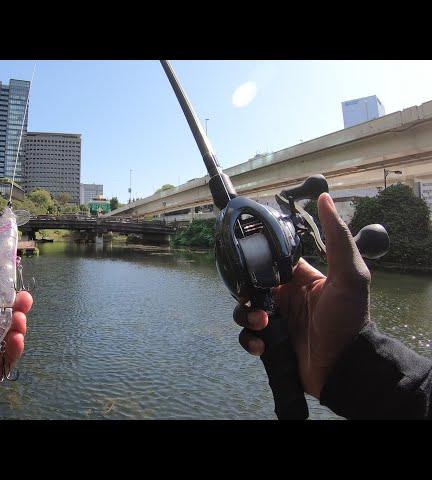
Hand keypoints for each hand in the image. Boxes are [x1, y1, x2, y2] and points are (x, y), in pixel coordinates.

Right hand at [233, 193, 370, 398]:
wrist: (345, 369)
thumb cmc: (349, 320)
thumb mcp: (349, 276)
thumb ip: (337, 238)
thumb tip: (324, 198)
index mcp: (301, 279)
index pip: (270, 262)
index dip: (255, 261)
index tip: (245, 263)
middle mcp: (286, 298)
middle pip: (251, 287)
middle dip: (246, 295)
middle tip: (255, 303)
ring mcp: (277, 321)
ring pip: (244, 311)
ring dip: (246, 318)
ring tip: (263, 325)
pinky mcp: (271, 343)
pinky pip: (248, 337)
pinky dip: (250, 340)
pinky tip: (263, 345)